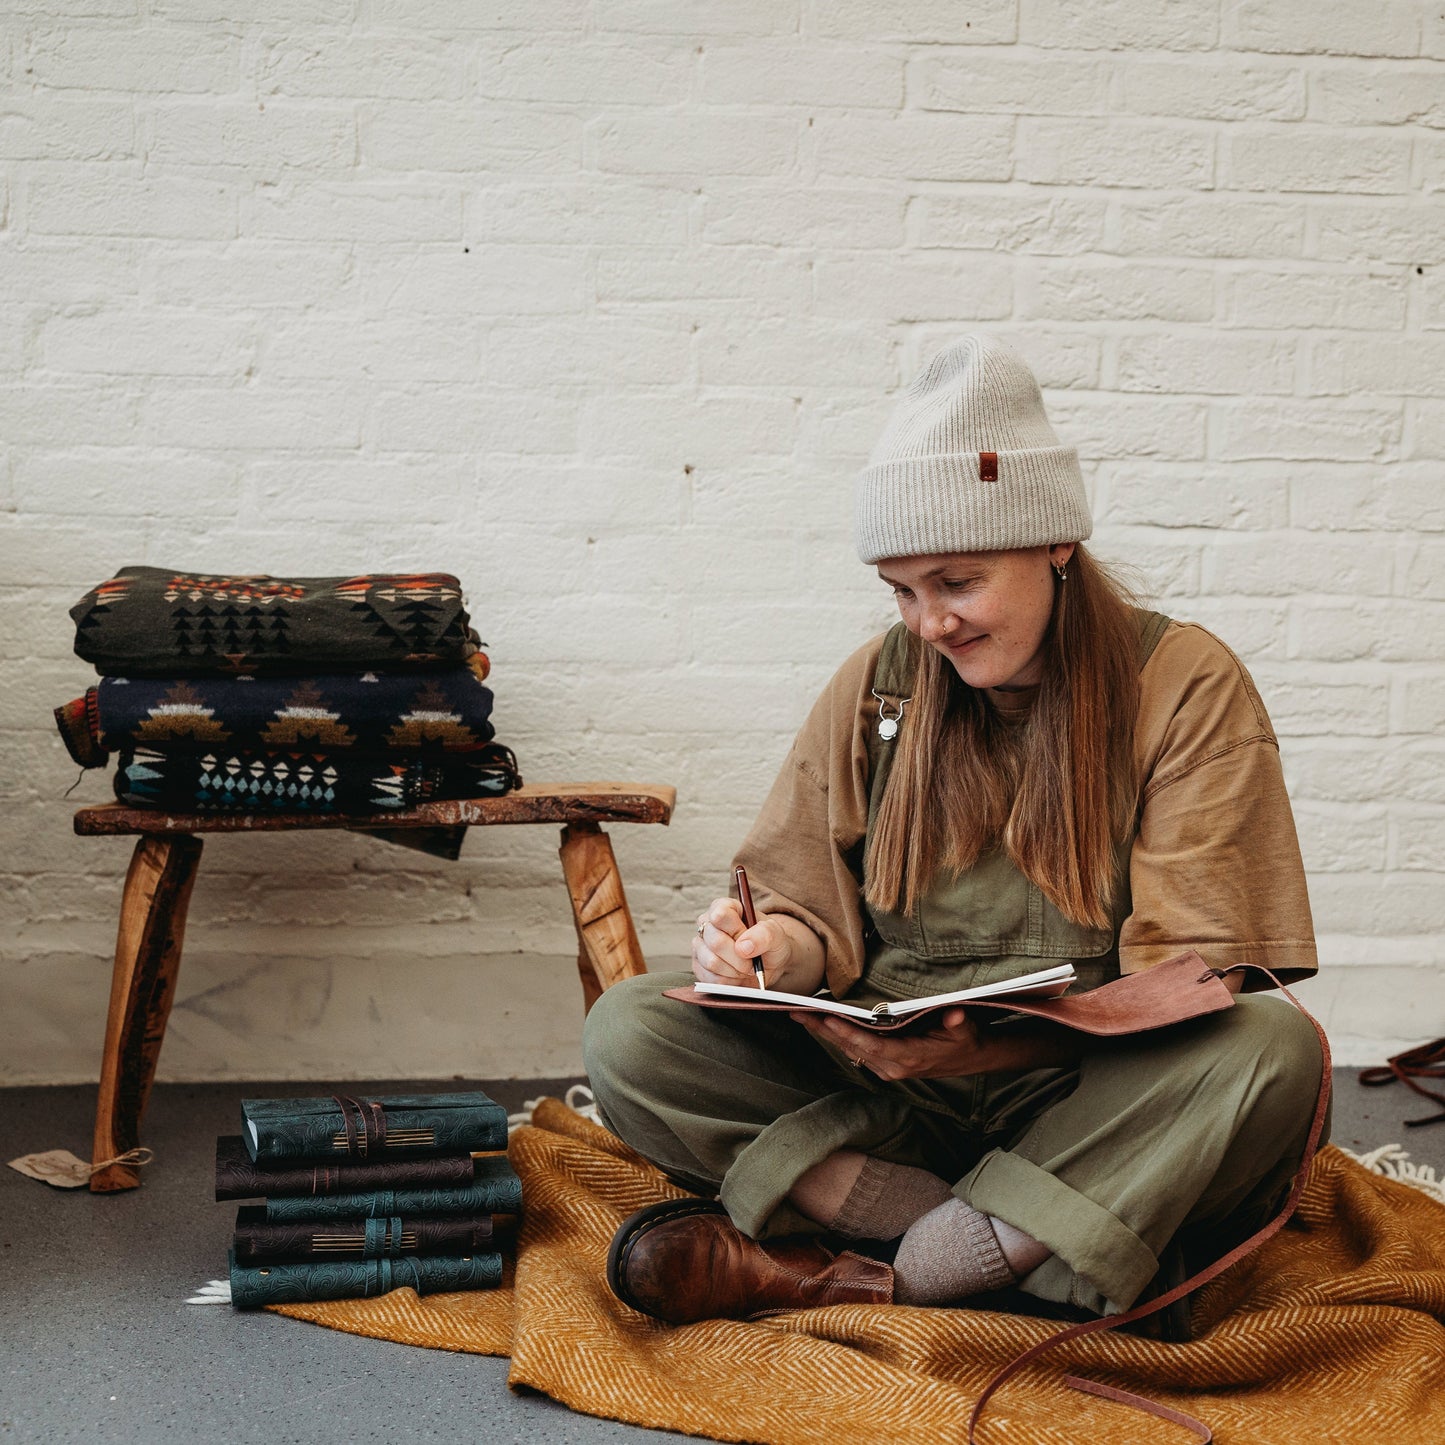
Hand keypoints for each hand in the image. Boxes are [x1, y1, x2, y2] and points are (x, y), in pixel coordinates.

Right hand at [693, 898, 813, 992]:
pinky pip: (710, 979)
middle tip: (752, 962)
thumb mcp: (775, 934)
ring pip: (711, 962)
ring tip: (745, 967)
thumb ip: (764, 935)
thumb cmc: (769, 943)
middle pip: (715, 942)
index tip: (749, 940)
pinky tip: (736, 975)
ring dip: (735, 970)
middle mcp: (707, 924)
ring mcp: (700, 946)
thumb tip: (743, 947)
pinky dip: (729, 981)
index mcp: (724, 907)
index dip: (737, 932)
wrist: (767, 964)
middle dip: (739, 958)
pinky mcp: (698, 967)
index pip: (720, 915)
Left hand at [793, 1007, 992, 1080]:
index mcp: (909, 1058)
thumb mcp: (964, 1029)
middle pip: (852, 1047)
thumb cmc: (964, 1040)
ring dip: (824, 1033)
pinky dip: (837, 1037)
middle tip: (797, 1012)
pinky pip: (855, 1050)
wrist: (970, 1058)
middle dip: (823, 1029)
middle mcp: (892, 1067)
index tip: (827, 1020)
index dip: (848, 1032)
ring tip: (801, 1014)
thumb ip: (957, 1022)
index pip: (871, 1044)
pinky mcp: (883, 1065)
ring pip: (849, 1049)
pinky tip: (821, 1024)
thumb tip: (954, 1014)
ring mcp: (886, 1068)